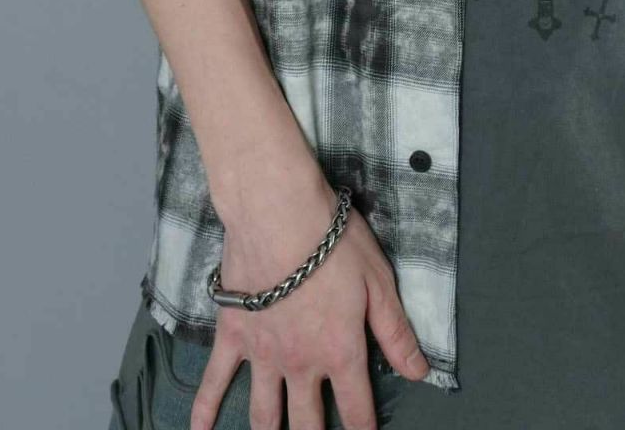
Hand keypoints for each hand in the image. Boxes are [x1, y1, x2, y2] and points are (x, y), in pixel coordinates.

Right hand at [190, 172, 429, 429]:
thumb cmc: (334, 244)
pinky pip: (214, 380)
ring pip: (265, 412)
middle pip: (307, 422)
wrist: (279, 215)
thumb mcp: (378, 283)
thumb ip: (396, 333)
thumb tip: (420, 374)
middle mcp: (301, 365)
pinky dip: (204, 410)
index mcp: (340, 353)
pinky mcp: (232, 337)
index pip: (356, 410)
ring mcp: (262, 355)